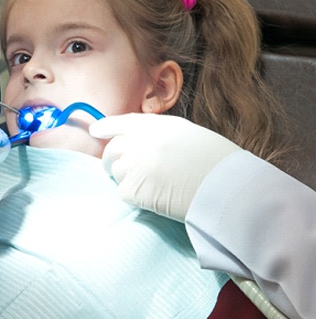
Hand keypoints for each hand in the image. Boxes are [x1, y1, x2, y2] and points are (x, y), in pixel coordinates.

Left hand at [88, 113, 240, 220]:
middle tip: (126, 169)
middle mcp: (136, 142)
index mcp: (151, 125)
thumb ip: (155, 133)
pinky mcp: (132, 189)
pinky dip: (135, 195)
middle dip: (113, 159)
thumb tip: (134, 140)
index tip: (95, 131)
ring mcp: (132, 165)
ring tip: (153, 183)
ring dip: (127, 177)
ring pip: (116, 172)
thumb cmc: (212, 160)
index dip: (105, 127)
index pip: (118, 123)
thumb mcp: (183, 132)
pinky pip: (124, 192)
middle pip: (111, 150)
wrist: (224, 185)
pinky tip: (155, 196)